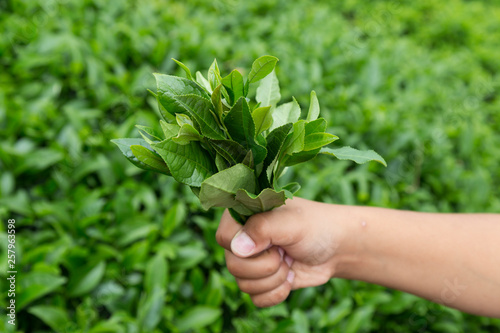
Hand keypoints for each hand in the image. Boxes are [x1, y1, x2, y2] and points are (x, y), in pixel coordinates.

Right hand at [216, 197, 347, 306]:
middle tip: (284, 252)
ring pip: (244, 285)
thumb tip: (237, 248)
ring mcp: (251, 262)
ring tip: (289, 262)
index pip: (223, 237)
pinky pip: (256, 299)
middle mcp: (242, 239)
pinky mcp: (261, 281)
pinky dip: (277, 293)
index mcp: (243, 216)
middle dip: (266, 266)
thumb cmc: (316, 226)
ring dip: (274, 279)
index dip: (245, 246)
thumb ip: (262, 228)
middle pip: (233, 266)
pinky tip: (290, 278)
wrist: (337, 248)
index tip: (271, 242)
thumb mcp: (292, 222)